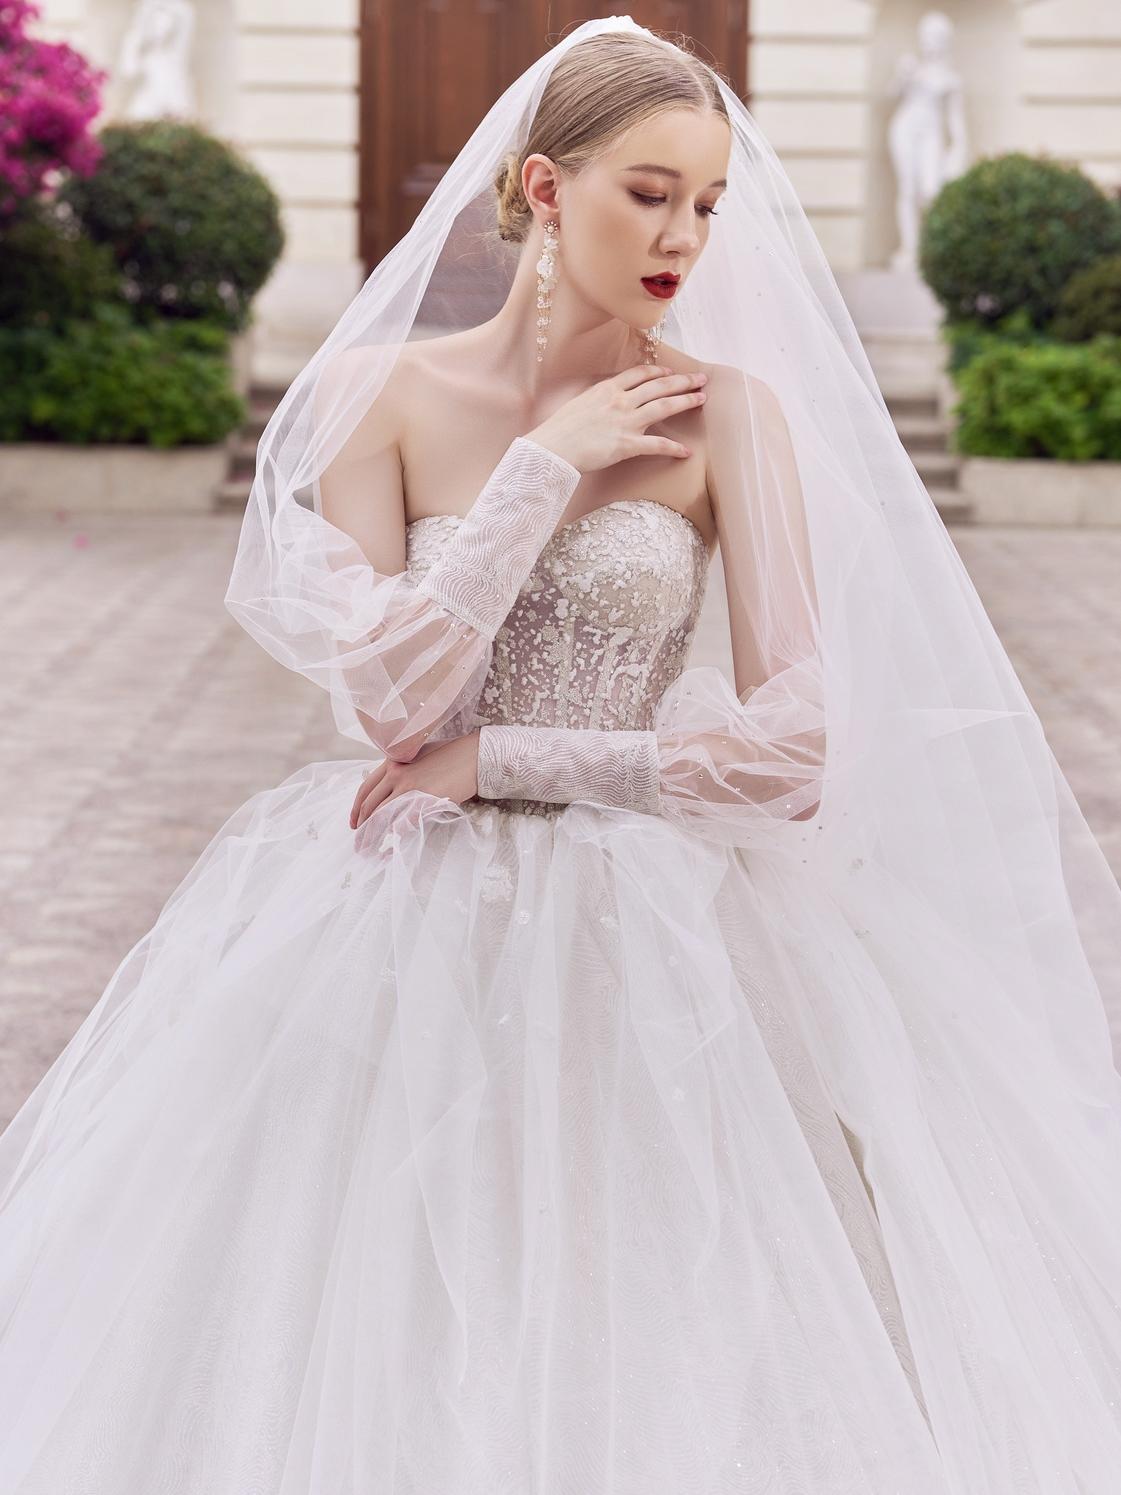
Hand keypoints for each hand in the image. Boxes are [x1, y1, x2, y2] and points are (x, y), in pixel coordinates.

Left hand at [350, 730, 480, 835]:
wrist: (474, 756)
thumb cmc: (451, 755)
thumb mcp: (418, 756)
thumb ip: (402, 770)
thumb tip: (392, 790)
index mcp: (392, 762)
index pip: (365, 789)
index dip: (356, 809)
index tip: (355, 823)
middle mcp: (396, 773)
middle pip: (369, 806)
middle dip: (361, 828)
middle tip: (359, 843)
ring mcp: (408, 787)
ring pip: (381, 816)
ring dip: (373, 836)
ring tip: (369, 850)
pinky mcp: (423, 800)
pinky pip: (402, 822)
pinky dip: (395, 835)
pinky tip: (394, 844)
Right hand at [528, 363, 706, 472]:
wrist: (552, 448)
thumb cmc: (558, 431)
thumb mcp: (578, 405)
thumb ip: (595, 401)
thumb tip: (601, 403)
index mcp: (606, 389)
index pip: (639, 374)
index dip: (658, 372)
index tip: (670, 373)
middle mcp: (620, 401)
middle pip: (658, 386)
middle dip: (682, 381)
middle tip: (701, 379)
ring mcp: (625, 421)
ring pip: (663, 406)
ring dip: (685, 401)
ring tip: (702, 399)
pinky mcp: (627, 444)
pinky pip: (657, 445)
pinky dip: (674, 448)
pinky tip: (686, 452)